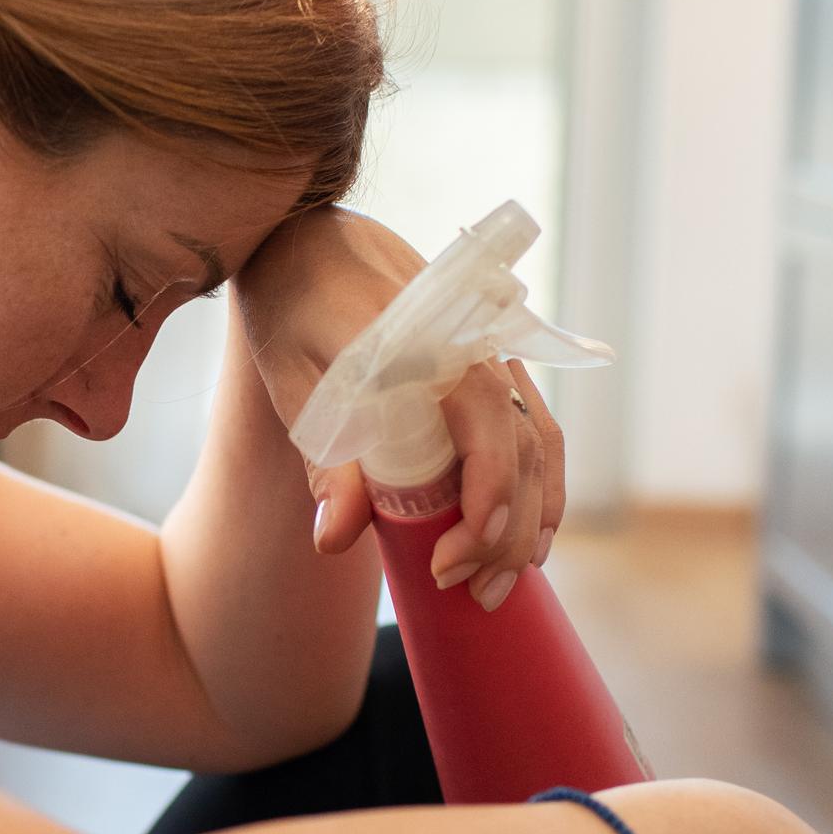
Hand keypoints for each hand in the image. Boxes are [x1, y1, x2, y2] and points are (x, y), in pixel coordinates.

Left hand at [233, 206, 566, 608]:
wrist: (308, 238)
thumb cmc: (292, 306)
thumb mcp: (293, 381)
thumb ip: (322, 458)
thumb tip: (335, 540)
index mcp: (429, 344)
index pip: (486, 431)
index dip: (482, 506)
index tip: (447, 564)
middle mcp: (475, 346)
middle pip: (521, 449)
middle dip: (507, 533)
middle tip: (475, 595)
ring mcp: (490, 352)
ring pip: (540, 441)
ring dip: (533, 517)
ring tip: (508, 582)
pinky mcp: (491, 363)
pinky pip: (534, 426)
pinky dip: (540, 483)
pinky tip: (529, 535)